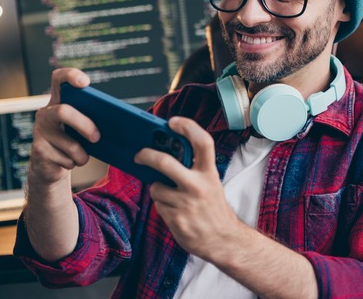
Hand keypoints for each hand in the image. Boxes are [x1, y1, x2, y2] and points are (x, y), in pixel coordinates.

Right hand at [28, 68, 99, 186]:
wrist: (49, 167)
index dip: (70, 76)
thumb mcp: (80, 128)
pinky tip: (69, 162)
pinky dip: (74, 163)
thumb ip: (91, 118)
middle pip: (63, 111)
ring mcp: (40, 131)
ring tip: (83, 156)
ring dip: (82, 154)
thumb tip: (115, 121)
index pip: (59, 78)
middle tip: (97, 137)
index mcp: (58, 102)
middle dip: (84, 125)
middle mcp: (45, 113)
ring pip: (70, 144)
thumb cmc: (71, 143)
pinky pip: (66, 160)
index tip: (85, 84)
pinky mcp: (39, 150)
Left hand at [135, 117, 242, 260]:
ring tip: (173, 197)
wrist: (223, 240)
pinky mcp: (176, 219)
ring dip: (159, 190)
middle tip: (139, 155)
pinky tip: (176, 212)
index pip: (202, 142)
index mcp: (209, 173)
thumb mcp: (210, 183)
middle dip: (146, 155)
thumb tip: (165, 150)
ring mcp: (186, 204)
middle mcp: (198, 186)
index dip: (187, 126)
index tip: (172, 121)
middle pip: (164, 162)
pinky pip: (158, 205)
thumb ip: (193, 168)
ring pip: (156, 187)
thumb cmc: (213, 207)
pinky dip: (163, 206)